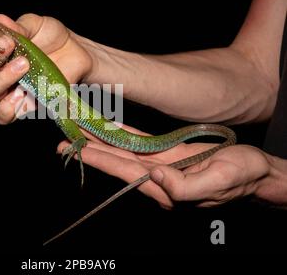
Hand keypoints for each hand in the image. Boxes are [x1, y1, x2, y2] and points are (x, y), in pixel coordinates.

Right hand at [0, 13, 93, 123]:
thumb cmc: (51, 36)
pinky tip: (21, 92)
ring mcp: (9, 91)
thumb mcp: (35, 24)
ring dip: (0, 80)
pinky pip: (6, 114)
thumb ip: (18, 26)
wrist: (77, 51)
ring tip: (23, 64)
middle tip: (8, 45)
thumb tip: (0, 22)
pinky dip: (9, 105)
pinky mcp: (25, 105)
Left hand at [57, 124, 285, 207]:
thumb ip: (185, 187)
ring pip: (124, 152)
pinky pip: (140, 144)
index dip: (100, 159)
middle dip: (90, 152)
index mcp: (165, 188)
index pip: (124, 172)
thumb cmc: (240, 178)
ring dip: (101, 143)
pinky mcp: (168, 154)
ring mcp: (161, 166)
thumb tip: (156, 177)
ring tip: (78, 133)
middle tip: (64, 143)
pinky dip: (122, 137)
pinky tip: (108, 131)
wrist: (253, 171)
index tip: (77, 149)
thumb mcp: (218, 183)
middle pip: (117, 162)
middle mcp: (157, 178)